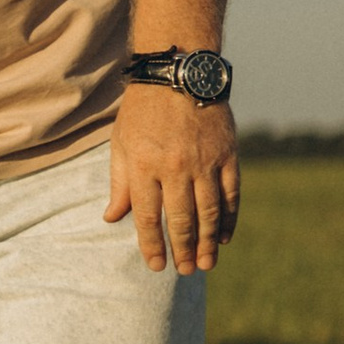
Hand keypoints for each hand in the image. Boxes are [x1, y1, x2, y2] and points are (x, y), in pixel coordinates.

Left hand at [105, 85, 238, 272]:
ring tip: (205, 264)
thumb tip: (112, 218)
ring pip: (209, 211)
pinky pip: (231, 194)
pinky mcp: (227, 154)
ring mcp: (204, 161)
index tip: (156, 266)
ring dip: (207, 242)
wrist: (178, 73)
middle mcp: (175, 166)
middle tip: (184, 271)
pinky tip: (224, 237)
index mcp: (144, 164)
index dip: (152, 244)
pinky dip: (229, 218)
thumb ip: (120, 183)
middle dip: (182, 249)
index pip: (147, 215)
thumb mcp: (121, 144)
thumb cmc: (143, 111)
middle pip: (181, 219)